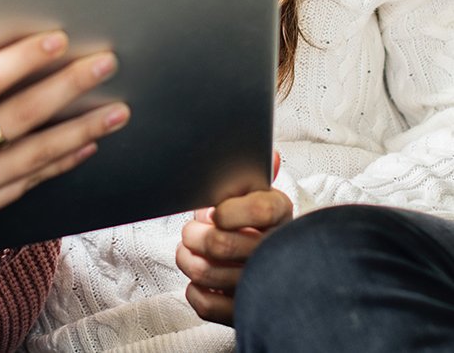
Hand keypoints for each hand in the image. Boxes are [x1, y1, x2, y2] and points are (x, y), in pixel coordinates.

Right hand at [0, 26, 129, 223]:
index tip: (58, 39)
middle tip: (105, 64)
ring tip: (117, 109)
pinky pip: (30, 183)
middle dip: (68, 86)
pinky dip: (61, 163)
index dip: (23, 59)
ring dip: (82, 129)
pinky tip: (87, 144)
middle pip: (23, 114)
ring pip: (37, 153)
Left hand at [175, 152, 291, 325]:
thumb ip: (256, 175)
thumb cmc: (257, 228)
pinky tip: (201, 280)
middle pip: (220, 243)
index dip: (229, 211)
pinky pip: (205, 304)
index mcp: (281, 216)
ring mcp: (262, 286)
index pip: (260, 210)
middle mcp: (276, 252)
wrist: (278, 275)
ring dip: (187, 260)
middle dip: (194, 235)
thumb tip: (270, 153)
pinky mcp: (244, 313)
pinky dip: (194, 291)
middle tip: (193, 231)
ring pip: (206, 273)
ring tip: (190, 251)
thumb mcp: (259, 196)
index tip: (216, 213)